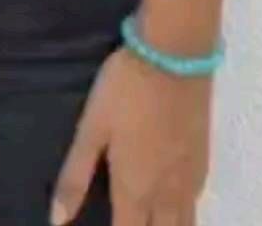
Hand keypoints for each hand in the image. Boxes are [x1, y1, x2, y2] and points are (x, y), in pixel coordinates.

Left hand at [50, 44, 211, 224]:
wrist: (175, 54)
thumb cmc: (125, 89)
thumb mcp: (91, 129)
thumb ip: (75, 177)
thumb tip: (56, 221)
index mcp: (136, 190)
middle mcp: (167, 194)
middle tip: (129, 219)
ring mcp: (190, 177)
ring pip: (184, 224)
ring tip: (151, 218)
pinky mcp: (204, 158)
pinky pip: (196, 202)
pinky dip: (183, 213)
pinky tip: (173, 202)